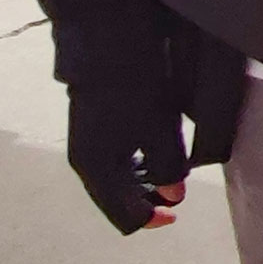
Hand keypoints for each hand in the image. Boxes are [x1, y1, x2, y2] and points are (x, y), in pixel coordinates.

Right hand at [65, 84, 188, 233]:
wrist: (107, 45)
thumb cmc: (136, 89)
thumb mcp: (160, 131)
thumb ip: (168, 168)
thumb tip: (174, 195)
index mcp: (97, 170)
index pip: (124, 216)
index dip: (153, 218)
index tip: (177, 211)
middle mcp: (85, 162)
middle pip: (117, 201)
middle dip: (148, 201)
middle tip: (177, 190)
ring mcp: (85, 144)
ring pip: (115, 180)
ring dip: (142, 184)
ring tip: (170, 172)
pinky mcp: (91, 129)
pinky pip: (112, 161)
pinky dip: (135, 166)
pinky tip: (153, 152)